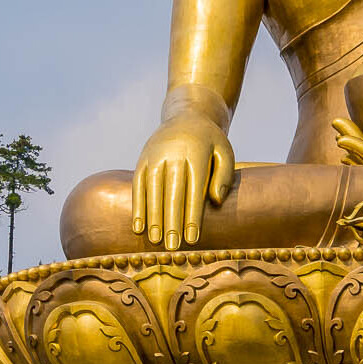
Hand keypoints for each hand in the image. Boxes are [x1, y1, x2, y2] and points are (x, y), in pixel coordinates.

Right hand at [132, 112, 234, 249]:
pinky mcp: (142, 160)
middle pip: (172, 193)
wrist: (187, 115)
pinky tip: (138, 227)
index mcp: (196, 154)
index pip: (194, 190)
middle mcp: (173, 155)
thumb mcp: (225, 151)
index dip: (192, 216)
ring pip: (152, 191)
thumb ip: (224, 175)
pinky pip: (138, 186)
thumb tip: (216, 201)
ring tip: (156, 241)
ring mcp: (155, 156)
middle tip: (173, 248)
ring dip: (153, 218)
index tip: (192, 239)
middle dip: (172, 222)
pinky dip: (137, 207)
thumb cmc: (210, 141)